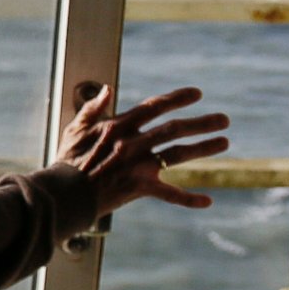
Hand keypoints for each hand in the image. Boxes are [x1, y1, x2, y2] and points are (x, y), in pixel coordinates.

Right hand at [55, 83, 231, 213]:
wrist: (64, 193)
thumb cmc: (67, 160)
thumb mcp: (75, 128)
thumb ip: (93, 108)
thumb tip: (108, 89)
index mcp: (119, 126)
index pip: (154, 107)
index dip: (177, 98)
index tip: (197, 93)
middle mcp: (133, 143)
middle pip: (174, 129)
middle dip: (201, 123)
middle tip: (224, 119)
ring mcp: (138, 166)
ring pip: (177, 155)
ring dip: (203, 148)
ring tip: (224, 142)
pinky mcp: (139, 188)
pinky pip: (168, 194)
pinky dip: (188, 199)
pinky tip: (207, 201)